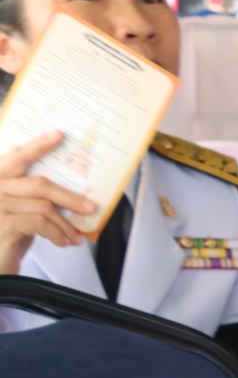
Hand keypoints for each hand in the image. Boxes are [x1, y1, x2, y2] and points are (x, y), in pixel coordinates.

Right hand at [0, 130, 96, 275]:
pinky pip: (40, 223)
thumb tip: (72, 197)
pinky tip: (63, 242)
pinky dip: (57, 233)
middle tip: (90, 207)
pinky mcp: (3, 224)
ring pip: (44, 206)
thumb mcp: (21, 213)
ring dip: (65, 223)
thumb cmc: (6, 238)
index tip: (59, 135)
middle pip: (39, 184)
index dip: (38, 145)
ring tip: (74, 235)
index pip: (17, 157)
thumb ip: (35, 200)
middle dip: (69, 196)